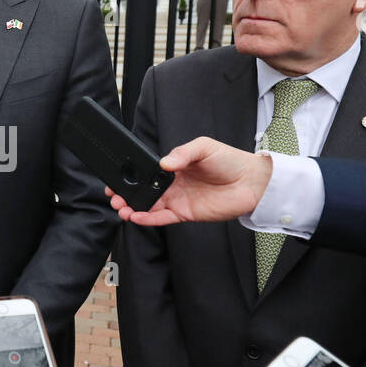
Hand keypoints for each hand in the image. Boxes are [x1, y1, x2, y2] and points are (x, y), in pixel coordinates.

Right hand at [107, 136, 270, 225]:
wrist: (250, 182)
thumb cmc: (230, 160)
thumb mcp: (204, 147)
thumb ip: (182, 153)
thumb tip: (163, 163)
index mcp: (174, 166)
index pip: (147, 172)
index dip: (131, 175)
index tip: (117, 178)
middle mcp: (173, 184)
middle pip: (143, 190)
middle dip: (126, 194)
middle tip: (115, 196)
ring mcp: (178, 199)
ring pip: (149, 206)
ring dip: (133, 208)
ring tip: (121, 208)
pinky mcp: (185, 213)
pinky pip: (162, 218)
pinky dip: (148, 219)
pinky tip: (136, 217)